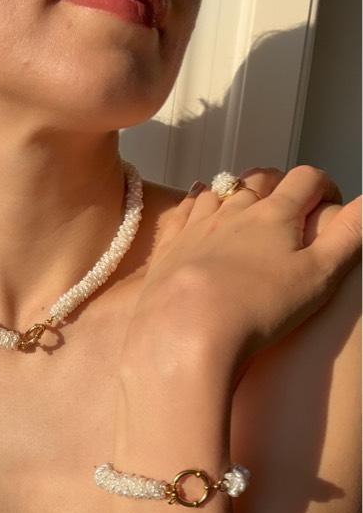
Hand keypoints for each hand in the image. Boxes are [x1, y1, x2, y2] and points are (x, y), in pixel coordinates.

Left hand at [121, 165, 361, 379]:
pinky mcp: (168, 247)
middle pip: (260, 179)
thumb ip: (348, 237)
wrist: (185, 332)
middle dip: (279, 185)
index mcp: (274, 215)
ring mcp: (197, 226)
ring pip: (219, 191)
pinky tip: (198, 203)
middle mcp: (233, 211)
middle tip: (289, 206)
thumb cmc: (258, 308)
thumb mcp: (318, 276)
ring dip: (236, 191)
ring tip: (246, 206)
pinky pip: (183, 210)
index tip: (330, 204)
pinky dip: (195, 201)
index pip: (306, 179)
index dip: (324, 185)